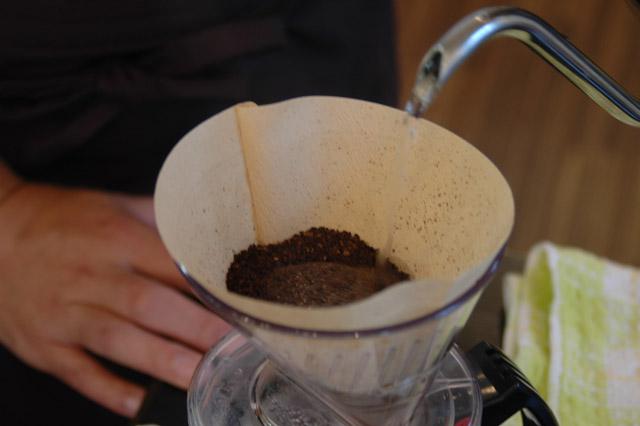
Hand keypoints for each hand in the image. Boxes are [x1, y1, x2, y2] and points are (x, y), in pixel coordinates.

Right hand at [0, 183, 230, 416]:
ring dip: (162, 363)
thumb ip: (160, 217)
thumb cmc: (63, 220)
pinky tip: (142, 405)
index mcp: (115, 239)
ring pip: (118, 341)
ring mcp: (64, 313)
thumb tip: (206, 227)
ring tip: (201, 380)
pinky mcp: (44, 344)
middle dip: (195, 330)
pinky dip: (110, 391)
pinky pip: (79, 372)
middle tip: (234, 350)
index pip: (171, 266)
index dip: (207, 290)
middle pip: (149, 306)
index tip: (240, 308)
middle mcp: (92, 276)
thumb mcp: (112, 204)